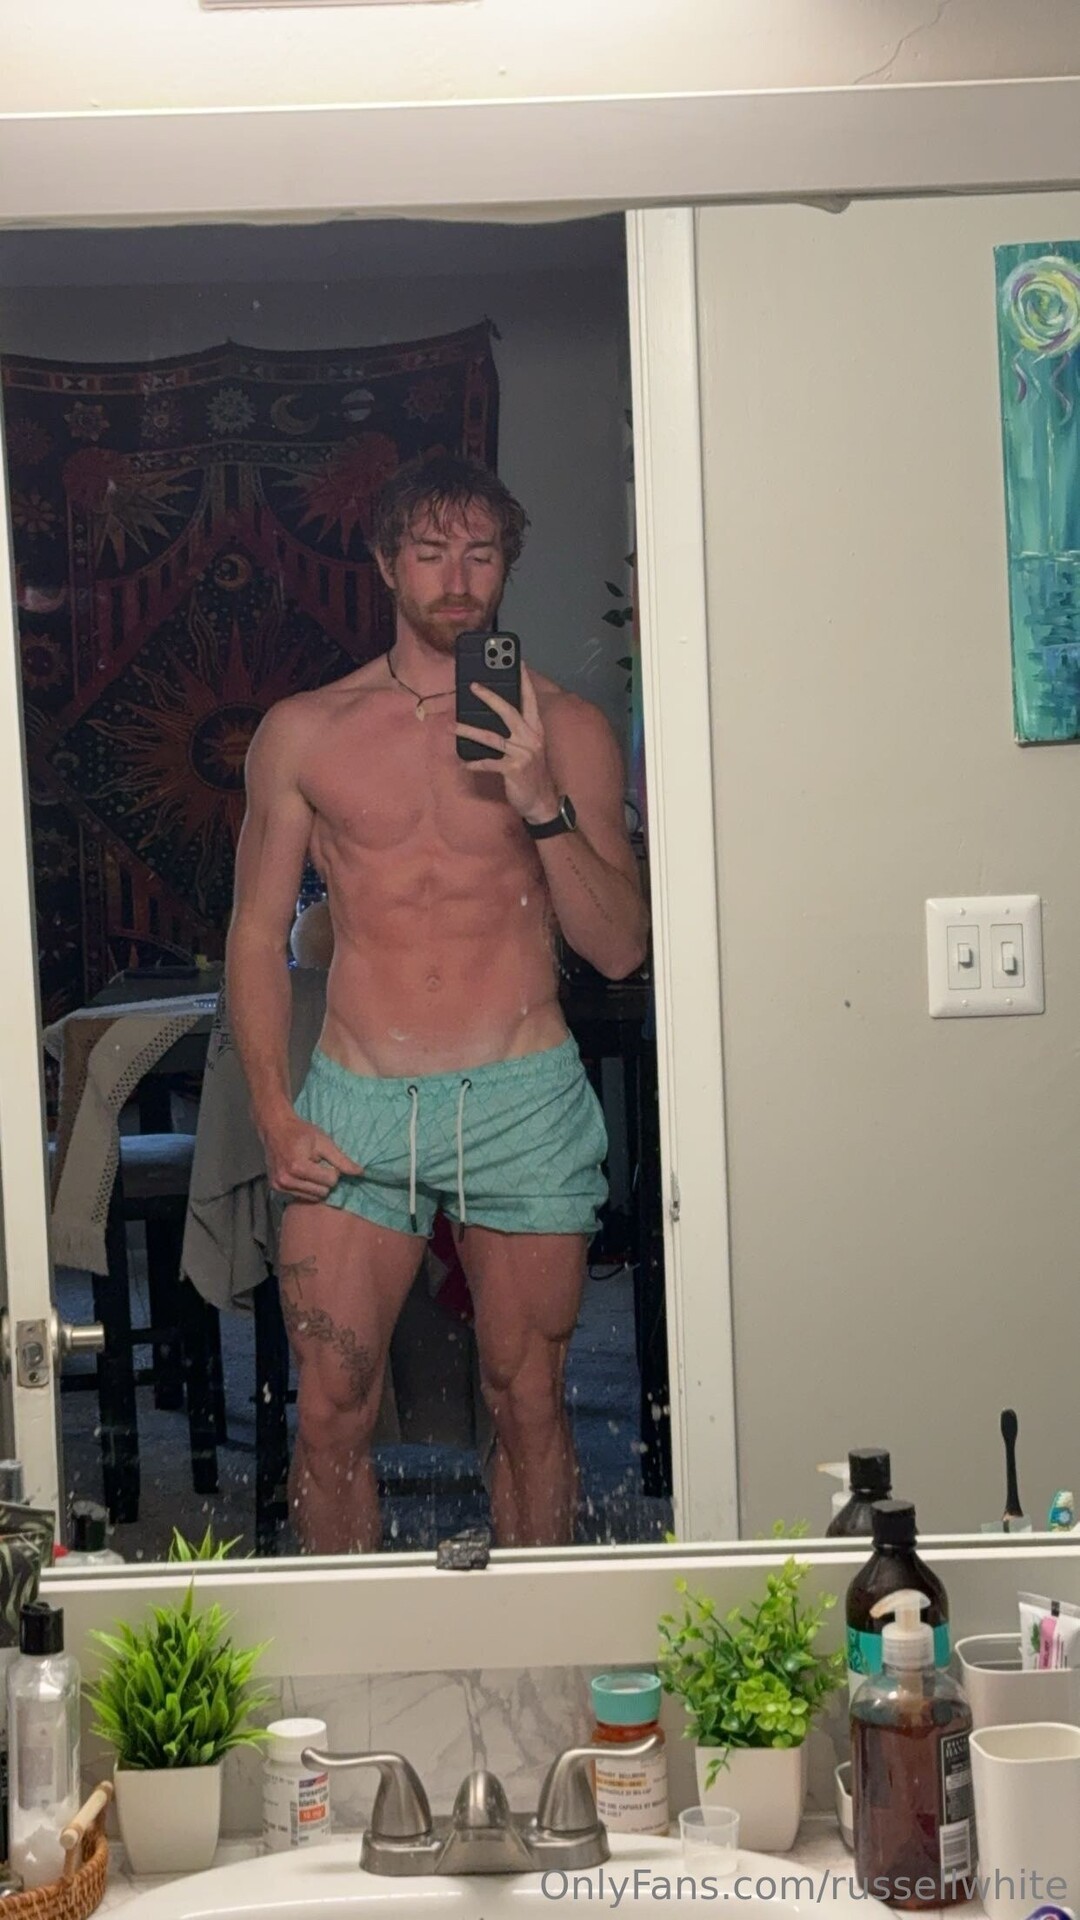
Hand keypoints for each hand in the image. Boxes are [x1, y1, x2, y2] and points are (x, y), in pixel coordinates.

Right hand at [261, 1109, 361, 1201]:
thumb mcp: (324, 1142)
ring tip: (309, 1169)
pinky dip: (305, 1188)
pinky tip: (302, 1175)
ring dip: (315, 1185)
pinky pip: (301, 1197)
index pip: (330, 1181)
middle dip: (324, 1179)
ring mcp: (279, 1186)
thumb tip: (360, 1173)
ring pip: (313, 1197)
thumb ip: (341, 1159)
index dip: (332, 1170)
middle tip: (317, 1164)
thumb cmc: (301, 1133)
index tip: (325, 1159)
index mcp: (298, 1167)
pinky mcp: (276, 1189)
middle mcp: (286, 1180)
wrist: (275, 1128)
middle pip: (322, 1192)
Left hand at [454, 665, 560, 822]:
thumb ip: (519, 732)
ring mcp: (523, 754)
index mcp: (536, 729)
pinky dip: (474, 763)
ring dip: (469, 730)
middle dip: (489, 697)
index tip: (517, 662)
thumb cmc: (532, 773)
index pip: (530, 700)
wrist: (541, 802)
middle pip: (508, 711)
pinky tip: (464, 763)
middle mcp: (531, 738)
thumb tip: (496, 715)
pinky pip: (488, 763)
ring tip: (452, 726)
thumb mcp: (530, 748)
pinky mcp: (513, 769)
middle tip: (472, 686)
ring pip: (492, 737)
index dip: (524, 681)